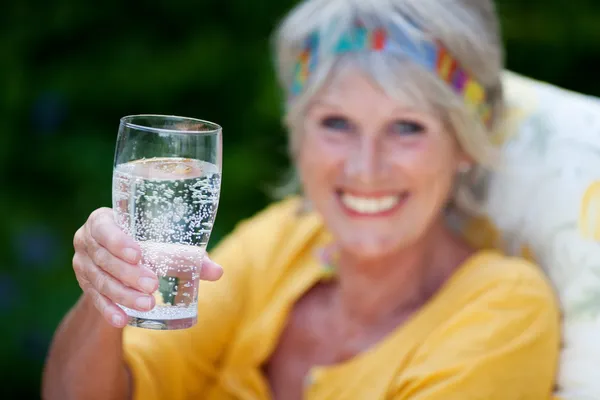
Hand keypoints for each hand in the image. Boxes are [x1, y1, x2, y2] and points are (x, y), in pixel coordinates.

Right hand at [72, 207, 222, 327]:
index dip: (118, 242)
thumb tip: (217, 272)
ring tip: (148, 304)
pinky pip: (95, 299)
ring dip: (124, 295)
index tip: (139, 254)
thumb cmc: (146, 240)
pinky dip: (109, 310)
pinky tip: (123, 320)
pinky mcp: (85, 284)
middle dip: (129, 274)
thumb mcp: (161, 242)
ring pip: (100, 281)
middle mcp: (86, 240)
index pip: (104, 228)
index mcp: (103, 220)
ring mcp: (82, 264)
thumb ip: (187, 255)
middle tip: (153, 285)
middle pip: (104, 259)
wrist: (118, 257)